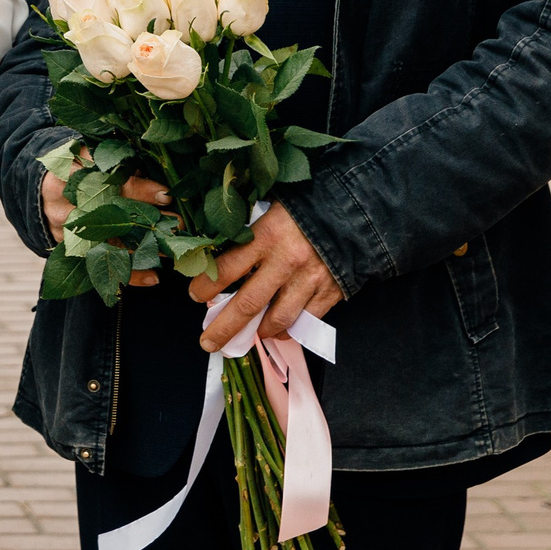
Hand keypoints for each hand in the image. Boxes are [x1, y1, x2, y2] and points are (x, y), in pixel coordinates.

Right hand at [41, 143, 171, 287]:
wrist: (40, 191)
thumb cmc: (77, 169)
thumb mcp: (90, 155)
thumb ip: (117, 159)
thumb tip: (160, 163)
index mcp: (69, 173)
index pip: (107, 181)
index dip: (137, 189)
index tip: (166, 194)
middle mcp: (65, 203)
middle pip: (109, 215)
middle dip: (146, 221)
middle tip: (179, 224)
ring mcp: (67, 230)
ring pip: (109, 243)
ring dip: (144, 248)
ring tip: (175, 250)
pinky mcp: (72, 251)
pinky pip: (102, 266)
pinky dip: (128, 273)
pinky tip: (153, 277)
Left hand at [190, 203, 343, 348]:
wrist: (356, 209)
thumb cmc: (307, 207)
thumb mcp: (271, 210)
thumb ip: (250, 235)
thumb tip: (221, 257)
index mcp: (267, 237)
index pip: (226, 268)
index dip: (206, 286)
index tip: (194, 295)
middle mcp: (286, 262)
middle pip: (248, 304)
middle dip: (224, 327)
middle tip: (208, 341)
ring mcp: (310, 280)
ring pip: (278, 319)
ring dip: (259, 332)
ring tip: (247, 337)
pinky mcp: (330, 292)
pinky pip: (306, 321)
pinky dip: (289, 330)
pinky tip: (277, 331)